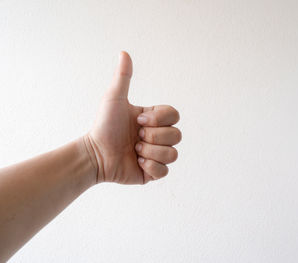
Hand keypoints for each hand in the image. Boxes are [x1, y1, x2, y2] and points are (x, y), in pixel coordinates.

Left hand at [85, 51, 180, 183]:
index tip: (138, 120)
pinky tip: (136, 163)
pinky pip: (164, 171)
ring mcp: (157, 155)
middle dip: (153, 136)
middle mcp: (158, 136)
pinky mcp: (152, 173)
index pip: (175, 116)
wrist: (95, 154)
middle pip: (177, 135)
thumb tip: (124, 53)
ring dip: (151, 152)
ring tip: (134, 150)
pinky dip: (150, 167)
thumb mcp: (114, 99)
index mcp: (155, 119)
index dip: (159, 119)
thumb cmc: (104, 125)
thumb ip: (123, 77)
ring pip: (173, 154)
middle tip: (136, 136)